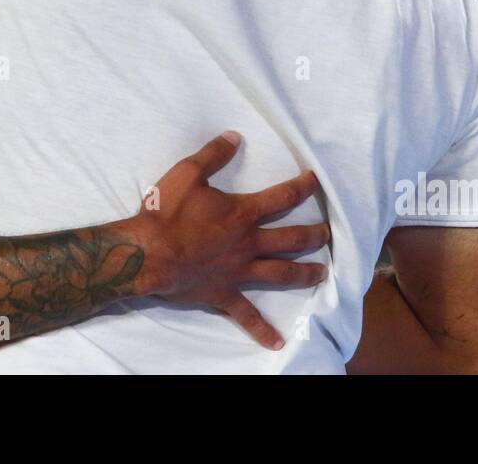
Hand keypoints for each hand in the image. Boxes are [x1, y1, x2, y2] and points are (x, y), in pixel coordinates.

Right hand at [127, 131, 329, 349]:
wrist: (149, 253)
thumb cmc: (167, 213)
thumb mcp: (188, 173)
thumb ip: (213, 154)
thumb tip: (235, 136)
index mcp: (242, 213)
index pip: (282, 198)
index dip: (301, 187)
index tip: (315, 181)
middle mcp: (249, 243)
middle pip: (291, 239)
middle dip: (313, 235)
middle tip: (328, 233)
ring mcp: (240, 271)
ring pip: (281, 273)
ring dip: (304, 273)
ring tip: (322, 274)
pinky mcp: (225, 293)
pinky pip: (248, 314)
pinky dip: (262, 330)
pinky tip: (278, 342)